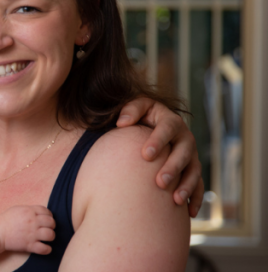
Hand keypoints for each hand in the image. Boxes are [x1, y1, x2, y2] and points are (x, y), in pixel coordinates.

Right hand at [0, 205, 54, 254]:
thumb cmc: (6, 220)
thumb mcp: (17, 209)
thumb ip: (30, 210)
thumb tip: (41, 213)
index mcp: (29, 211)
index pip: (46, 211)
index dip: (49, 215)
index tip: (47, 219)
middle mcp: (32, 222)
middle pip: (51, 222)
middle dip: (52, 225)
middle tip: (48, 228)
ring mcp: (31, 234)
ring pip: (50, 235)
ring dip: (51, 236)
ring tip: (47, 237)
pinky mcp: (29, 245)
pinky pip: (45, 248)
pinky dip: (47, 249)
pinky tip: (45, 247)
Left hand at [117, 97, 204, 216]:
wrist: (152, 126)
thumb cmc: (141, 117)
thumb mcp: (137, 108)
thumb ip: (130, 110)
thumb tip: (122, 122)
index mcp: (171, 121)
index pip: (167, 128)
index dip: (158, 140)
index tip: (145, 155)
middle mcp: (185, 138)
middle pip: (184, 153)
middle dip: (173, 168)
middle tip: (160, 182)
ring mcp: (191, 155)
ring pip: (193, 171)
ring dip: (186, 185)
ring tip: (175, 200)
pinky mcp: (192, 170)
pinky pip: (199, 185)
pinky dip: (196, 198)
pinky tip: (189, 213)